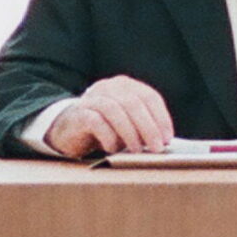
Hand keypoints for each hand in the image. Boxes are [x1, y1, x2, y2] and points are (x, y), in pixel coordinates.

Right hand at [45, 76, 174, 156]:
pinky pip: (96, 121)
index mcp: (125, 86)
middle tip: (157, 147)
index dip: (161, 118)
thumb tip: (163, 142)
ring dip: (129, 132)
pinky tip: (112, 148)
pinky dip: (108, 136)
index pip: (149, 97)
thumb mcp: (127, 124)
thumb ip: (143, 127)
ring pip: (115, 110)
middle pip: (133, 103)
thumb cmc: (105, 128)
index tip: (168, 138)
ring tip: (136, 150)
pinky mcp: (78, 113)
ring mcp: (92, 98)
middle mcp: (109, 87)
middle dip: (148, 127)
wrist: (68, 129)